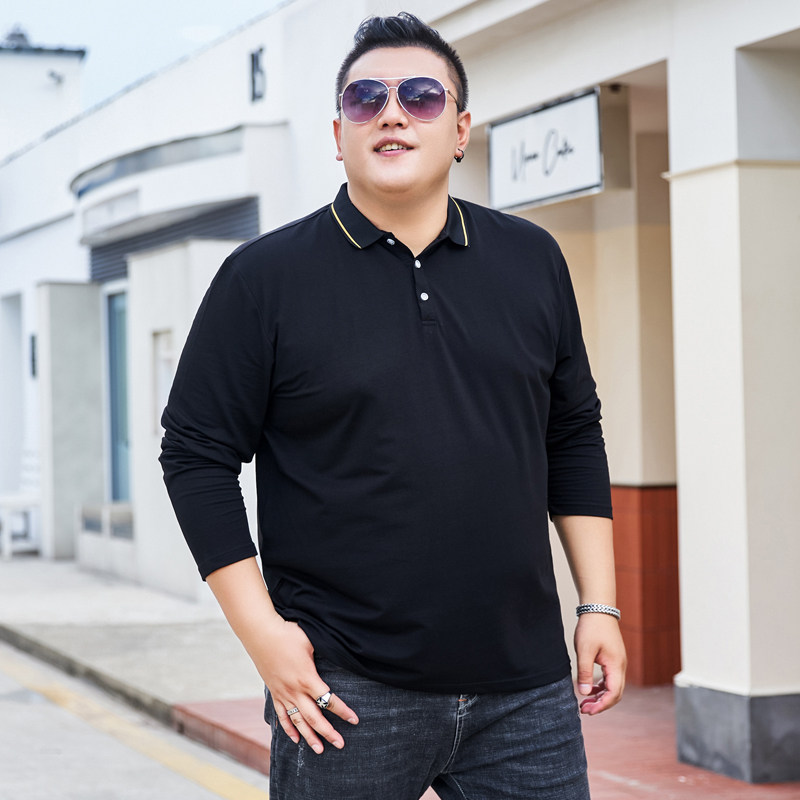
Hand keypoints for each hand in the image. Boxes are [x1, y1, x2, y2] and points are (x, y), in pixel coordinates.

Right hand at [253, 616, 358, 752]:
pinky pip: (282, 715)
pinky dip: (288, 729)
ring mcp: (283, 693)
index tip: (355, 720)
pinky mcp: (274, 692)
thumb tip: (339, 653)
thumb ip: (323, 653)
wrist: (260, 634)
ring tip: (319, 750)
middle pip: (314, 717)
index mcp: (307, 678)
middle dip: (328, 732)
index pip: (328, 700)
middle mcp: (294, 690)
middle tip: (340, 744)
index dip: (343, 711)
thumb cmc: (288, 633)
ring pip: (298, 721)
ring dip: (309, 737)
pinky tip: (295, 739)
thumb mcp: (310, 641)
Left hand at [574, 612, 625, 714]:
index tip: (587, 710)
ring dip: (601, 696)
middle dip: (601, 704)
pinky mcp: (613, 659)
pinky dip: (601, 687)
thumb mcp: (584, 650)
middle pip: (615, 693)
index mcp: (616, 665)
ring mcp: (618, 662)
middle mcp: (620, 666)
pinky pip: (610, 678)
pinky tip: (590, 689)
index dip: (602, 705)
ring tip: (585, 702)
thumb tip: (584, 693)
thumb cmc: (591, 627)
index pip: (613, 693)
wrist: (598, 608)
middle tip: (584, 709)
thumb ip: (585, 673)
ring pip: (613, 686)